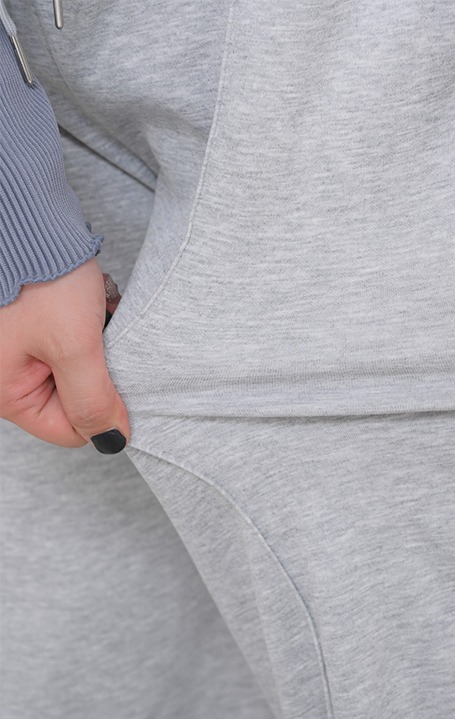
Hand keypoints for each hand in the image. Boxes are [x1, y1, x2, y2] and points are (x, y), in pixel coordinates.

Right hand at [0, 258, 129, 452]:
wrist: (24, 216)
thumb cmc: (41, 278)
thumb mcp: (74, 346)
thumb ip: (93, 399)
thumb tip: (113, 440)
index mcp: (3, 391)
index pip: (69, 431)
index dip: (102, 410)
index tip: (117, 377)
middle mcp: (5, 375)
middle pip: (74, 400)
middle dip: (99, 371)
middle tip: (104, 337)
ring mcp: (17, 349)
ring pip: (79, 371)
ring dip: (99, 347)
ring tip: (100, 316)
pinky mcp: (32, 326)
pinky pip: (73, 344)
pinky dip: (92, 328)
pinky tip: (95, 306)